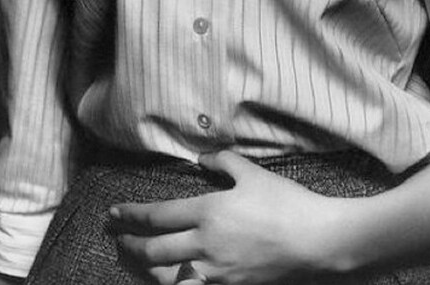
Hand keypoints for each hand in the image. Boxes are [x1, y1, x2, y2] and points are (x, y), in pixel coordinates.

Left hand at [109, 149, 339, 284]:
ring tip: (136, 261)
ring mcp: (216, 272)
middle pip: (154, 250)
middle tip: (117, 239)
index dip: (131, 215)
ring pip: (167, 278)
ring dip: (146, 270)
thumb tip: (201, 156)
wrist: (315, 240)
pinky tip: (170, 281)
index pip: (157, 215)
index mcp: (208, 212)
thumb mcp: (252, 172)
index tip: (114, 214)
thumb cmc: (285, 203)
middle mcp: (205, 245)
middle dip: (129, 245)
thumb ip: (222, 161)